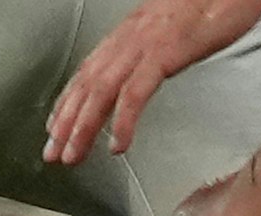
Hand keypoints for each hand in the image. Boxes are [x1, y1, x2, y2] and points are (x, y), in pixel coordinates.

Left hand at [45, 0, 260, 163]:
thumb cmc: (206, 4)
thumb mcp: (166, 30)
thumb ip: (146, 51)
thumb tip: (139, 70)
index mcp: (126, 36)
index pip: (85, 74)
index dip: (66, 104)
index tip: (54, 128)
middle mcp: (126, 41)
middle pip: (85, 88)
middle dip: (65, 125)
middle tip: (53, 153)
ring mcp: (142, 47)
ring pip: (100, 93)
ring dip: (82, 129)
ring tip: (72, 156)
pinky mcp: (163, 54)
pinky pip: (135, 93)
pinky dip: (122, 122)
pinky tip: (117, 144)